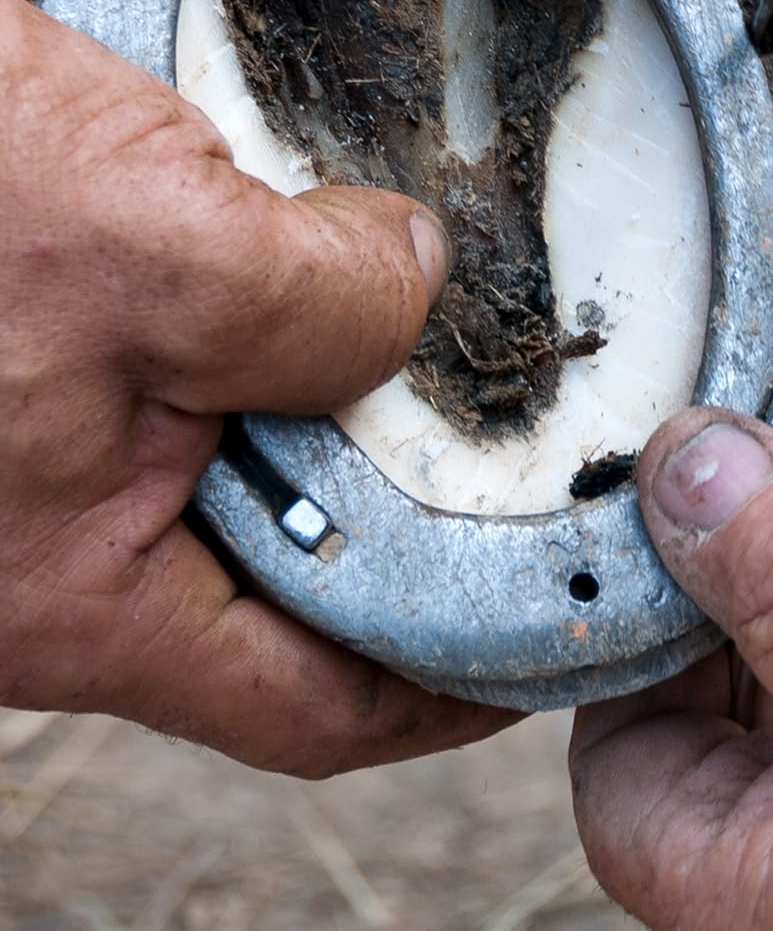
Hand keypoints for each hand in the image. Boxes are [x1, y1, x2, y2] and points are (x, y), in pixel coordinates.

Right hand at [1, 0, 515, 774]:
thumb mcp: (144, 248)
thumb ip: (315, 302)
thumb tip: (415, 285)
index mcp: (72, 596)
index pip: (312, 706)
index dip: (454, 686)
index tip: (561, 637)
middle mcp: (50, 548)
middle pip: (295, 572)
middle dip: (412, 498)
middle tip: (528, 420)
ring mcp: (35, 456)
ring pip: (244, 454)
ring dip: (334, 379)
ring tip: (427, 297)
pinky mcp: (34, 359)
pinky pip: (187, 362)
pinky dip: (261, 308)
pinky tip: (309, 224)